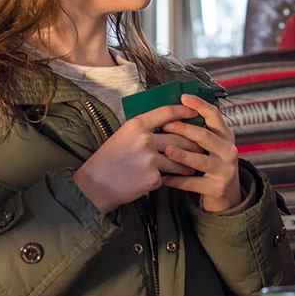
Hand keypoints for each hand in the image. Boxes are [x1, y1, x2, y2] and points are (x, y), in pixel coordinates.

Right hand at [75, 105, 201, 213]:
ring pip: (178, 159)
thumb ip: (144, 129)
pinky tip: (162, 180)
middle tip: (199, 146)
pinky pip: (167, 176)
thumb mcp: (123, 135)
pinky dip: (166, 179)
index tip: (195, 112)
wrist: (95, 185)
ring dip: (187, 164)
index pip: (167, 112)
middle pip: (179, 138)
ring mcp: (150, 159)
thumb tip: (168, 126)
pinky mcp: (153, 178)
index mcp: (137, 125)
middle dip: (192, 143)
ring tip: (191, 166)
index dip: (184, 111)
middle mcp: (145, 139)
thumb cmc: (107, 160)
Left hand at [161, 93, 244, 211]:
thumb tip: (173, 111)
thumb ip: (200, 130)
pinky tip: (164, 177)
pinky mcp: (217, 188)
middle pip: (205, 136)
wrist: (226, 192)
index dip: (199, 105)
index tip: (184, 97)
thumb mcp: (214, 144)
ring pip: (200, 160)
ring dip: (181, 155)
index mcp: (226, 136)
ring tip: (166, 150)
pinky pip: (193, 183)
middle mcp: (228, 151)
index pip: (214, 115)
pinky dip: (176, 180)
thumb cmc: (214, 163)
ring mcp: (224, 170)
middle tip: (166, 125)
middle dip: (184, 129)